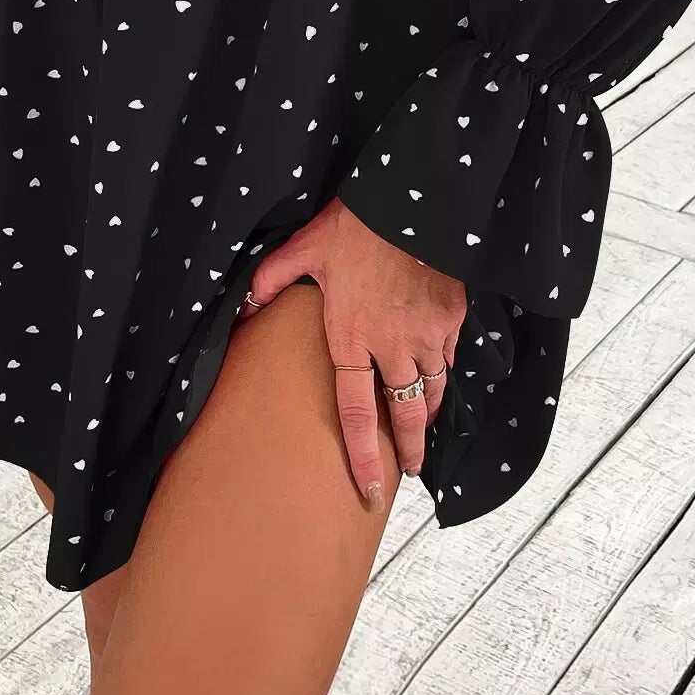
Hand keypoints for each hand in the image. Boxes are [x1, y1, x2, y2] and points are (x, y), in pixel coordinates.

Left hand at [239, 197, 465, 504]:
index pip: (356, 413)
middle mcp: (393, 346)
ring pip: (432, 389)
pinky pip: (449, 358)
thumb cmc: (354, 225)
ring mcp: (427, 334)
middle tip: (410, 471)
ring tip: (424, 429)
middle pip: (405, 413)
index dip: (363, 457)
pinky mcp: (452, 317)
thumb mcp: (304, 248)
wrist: (413, 202)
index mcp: (351, 337)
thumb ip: (273, 279)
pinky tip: (437, 377)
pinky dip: (443, 373)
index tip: (370, 491)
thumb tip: (243, 306)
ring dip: (428, 413)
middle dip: (411, 449)